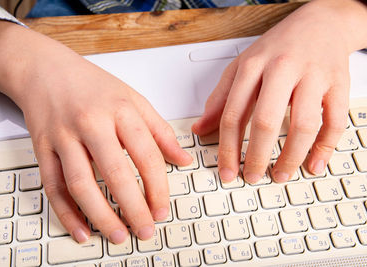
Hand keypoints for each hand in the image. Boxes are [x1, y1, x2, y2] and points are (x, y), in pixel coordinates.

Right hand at [0, 21, 191, 243]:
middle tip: (146, 231)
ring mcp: (64, 136)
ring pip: (81, 184)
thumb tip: (183, 159)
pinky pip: (53, 186)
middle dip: (134, 208)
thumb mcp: (133, 100)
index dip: (158, 188)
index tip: (163, 209)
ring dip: (101, 216)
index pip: (146, 155)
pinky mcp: (42, 148)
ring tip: (119, 236)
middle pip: (115, 173)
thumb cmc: (92, 86)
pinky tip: (82, 231)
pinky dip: (66, 213)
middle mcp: (91, 123)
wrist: (45, 71)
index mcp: (120, 110)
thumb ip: (160, 131)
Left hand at [192, 0, 366, 183]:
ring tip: (280, 175)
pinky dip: (325, 148)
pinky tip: (314, 164)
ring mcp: (313, 76)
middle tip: (252, 177)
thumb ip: (220, 98)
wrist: (321, 23)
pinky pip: (334, 122)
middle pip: (265, 121)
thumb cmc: (278, 48)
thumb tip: (200, 129)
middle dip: (256, 157)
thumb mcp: (241, 66)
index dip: (227, 148)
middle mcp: (282, 69)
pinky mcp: (338, 84)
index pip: (233, 114)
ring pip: (303, 125)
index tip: (227, 171)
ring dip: (290, 157)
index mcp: (253, 66)